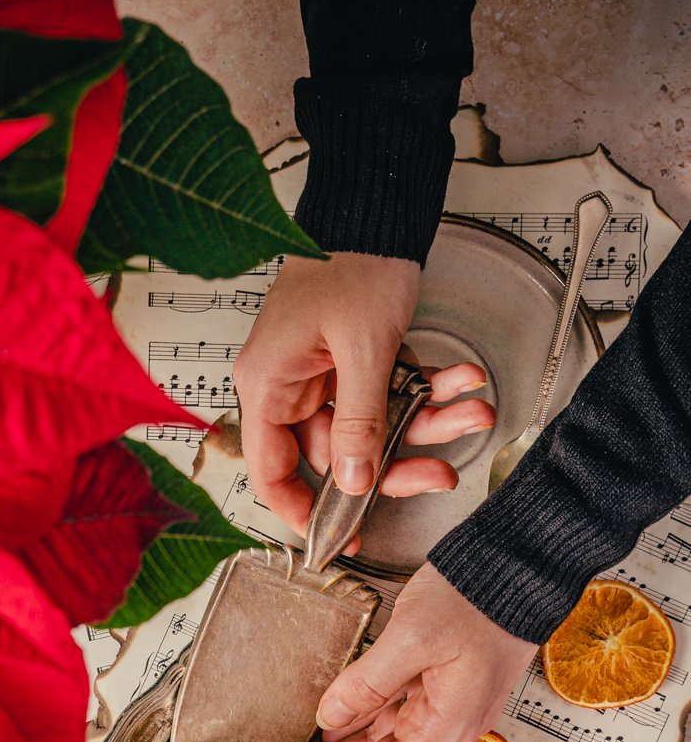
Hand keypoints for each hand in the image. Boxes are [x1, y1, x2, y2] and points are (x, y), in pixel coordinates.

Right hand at [232, 253, 495, 529]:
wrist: (375, 204)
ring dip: (425, 423)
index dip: (301, 511)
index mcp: (269, 385)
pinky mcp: (355, 357)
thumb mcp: (362, 348)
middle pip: (338, 453)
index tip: (337, 537)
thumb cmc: (352, 259)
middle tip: (436, 475)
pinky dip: (428, 389)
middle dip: (394, 463)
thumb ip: (358, 421)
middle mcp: (290, 384)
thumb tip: (353, 482)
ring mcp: (324, 372)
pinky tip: (462, 380)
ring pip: (373, 424)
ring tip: (471, 414)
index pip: (271, 471)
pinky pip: (390, 392)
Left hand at [274, 566, 535, 741]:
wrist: (523, 565)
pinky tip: (322, 741)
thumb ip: (366, 683)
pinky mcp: (436, 687)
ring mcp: (440, 709)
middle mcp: (443, 728)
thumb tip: (327, 720)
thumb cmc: (480, 597)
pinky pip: (384, 720)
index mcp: (442, 729)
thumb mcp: (413, 636)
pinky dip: (350, 733)